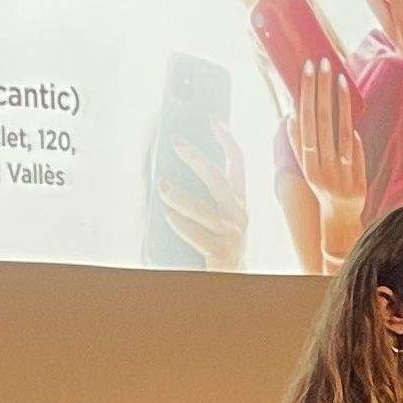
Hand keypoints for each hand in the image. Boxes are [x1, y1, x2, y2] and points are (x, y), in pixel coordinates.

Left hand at [150, 106, 244, 269]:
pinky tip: (167, 215)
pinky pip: (200, 235)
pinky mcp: (222, 254)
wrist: (229, 285)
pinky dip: (182, 224)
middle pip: (219, 180)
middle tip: (176, 141)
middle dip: (197, 158)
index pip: (237, 163)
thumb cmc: (213, 245)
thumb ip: (198, 194)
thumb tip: (166, 172)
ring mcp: (233, 235)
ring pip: (206, 210)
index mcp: (237, 202)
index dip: (227, 139)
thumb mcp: (209, 216)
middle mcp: (240, 215)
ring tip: (162, 185)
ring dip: (182, 196)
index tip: (212, 118)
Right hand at [271, 55, 367, 273]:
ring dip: (339, 103)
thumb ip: (300, 141)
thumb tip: (292, 113)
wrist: (338, 216)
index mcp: (304, 159)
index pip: (303, 120)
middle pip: (319, 121)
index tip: (306, 69)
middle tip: (322, 63)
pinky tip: (352, 110)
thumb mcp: (306, 164)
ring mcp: (337, 172)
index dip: (305, 94)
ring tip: (339, 78)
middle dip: (320, 90)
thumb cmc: (322, 183)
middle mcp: (317, 165)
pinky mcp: (354, 179)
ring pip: (338, 131)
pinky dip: (353, 132)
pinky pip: (355, 150)